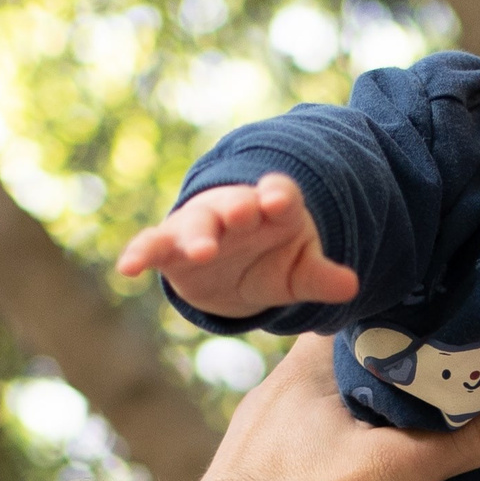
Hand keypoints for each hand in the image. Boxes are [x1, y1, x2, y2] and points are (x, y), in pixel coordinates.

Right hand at [117, 174, 359, 316]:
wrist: (236, 272)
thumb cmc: (273, 262)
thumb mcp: (301, 272)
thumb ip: (322, 276)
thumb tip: (352, 286)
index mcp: (273, 207)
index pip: (280, 194)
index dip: (279, 195)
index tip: (278, 200)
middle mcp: (234, 210)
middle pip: (235, 204)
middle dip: (237, 207)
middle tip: (240, 213)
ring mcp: (201, 227)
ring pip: (195, 225)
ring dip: (197, 234)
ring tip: (201, 250)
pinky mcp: (170, 249)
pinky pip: (152, 247)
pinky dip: (139, 253)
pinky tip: (127, 268)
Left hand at [196, 334, 479, 480]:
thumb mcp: (402, 471)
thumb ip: (473, 438)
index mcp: (309, 361)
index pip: (378, 316)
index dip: (428, 317)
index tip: (475, 324)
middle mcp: (282, 383)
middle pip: (366, 359)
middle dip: (415, 369)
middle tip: (473, 376)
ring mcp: (268, 425)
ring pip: (344, 400)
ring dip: (385, 407)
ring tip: (440, 417)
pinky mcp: (263, 463)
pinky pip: (322, 433)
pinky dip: (356, 438)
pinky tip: (383, 458)